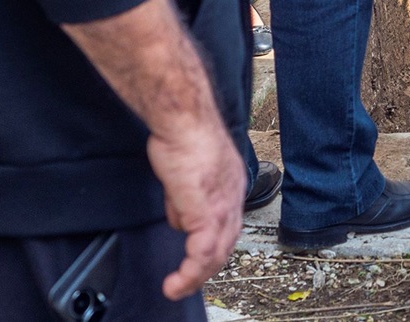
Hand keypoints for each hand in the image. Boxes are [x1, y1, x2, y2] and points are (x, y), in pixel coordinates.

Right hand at [148, 116, 245, 299]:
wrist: (184, 121)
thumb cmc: (183, 136)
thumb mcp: (185, 174)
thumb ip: (184, 201)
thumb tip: (180, 222)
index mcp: (232, 187)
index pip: (227, 227)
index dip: (213, 247)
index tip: (196, 262)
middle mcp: (233, 198)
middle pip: (226, 245)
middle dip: (205, 269)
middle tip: (186, 283)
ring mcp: (223, 206)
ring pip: (216, 254)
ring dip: (196, 277)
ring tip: (177, 288)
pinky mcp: (206, 212)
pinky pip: (202, 252)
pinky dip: (190, 272)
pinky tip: (177, 282)